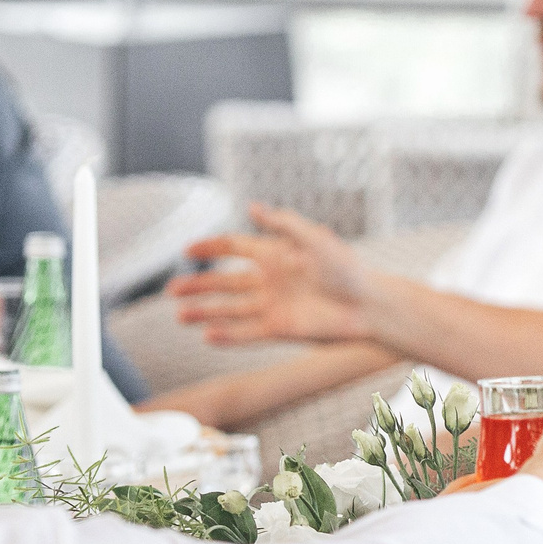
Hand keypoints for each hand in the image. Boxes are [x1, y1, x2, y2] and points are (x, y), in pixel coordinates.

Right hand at [167, 204, 378, 345]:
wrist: (370, 306)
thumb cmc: (348, 269)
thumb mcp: (315, 239)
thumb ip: (283, 224)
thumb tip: (251, 207)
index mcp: (276, 255)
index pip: (235, 248)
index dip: (211, 248)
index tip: (187, 250)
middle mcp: (271, 280)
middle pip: (225, 282)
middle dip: (198, 286)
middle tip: (173, 291)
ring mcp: (274, 306)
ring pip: (231, 310)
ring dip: (206, 312)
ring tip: (180, 316)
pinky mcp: (281, 329)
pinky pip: (247, 333)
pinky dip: (228, 335)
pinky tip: (208, 336)